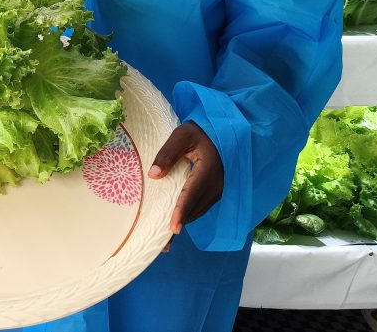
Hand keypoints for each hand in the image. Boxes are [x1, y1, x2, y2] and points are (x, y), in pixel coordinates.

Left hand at [148, 121, 223, 235]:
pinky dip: (189, 215)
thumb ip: (167, 153)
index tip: (173, 229)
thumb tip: (153, 175)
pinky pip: (201, 207)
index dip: (181, 212)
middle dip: (179, 225)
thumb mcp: (182, 136)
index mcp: (207, 170)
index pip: (191, 194)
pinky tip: (178, 222)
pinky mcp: (216, 191)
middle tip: (162, 245)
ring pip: (198, 211)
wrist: (222, 131)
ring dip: (184, 223)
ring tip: (167, 241)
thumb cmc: (200, 131)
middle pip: (194, 209)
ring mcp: (218, 189)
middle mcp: (216, 184)